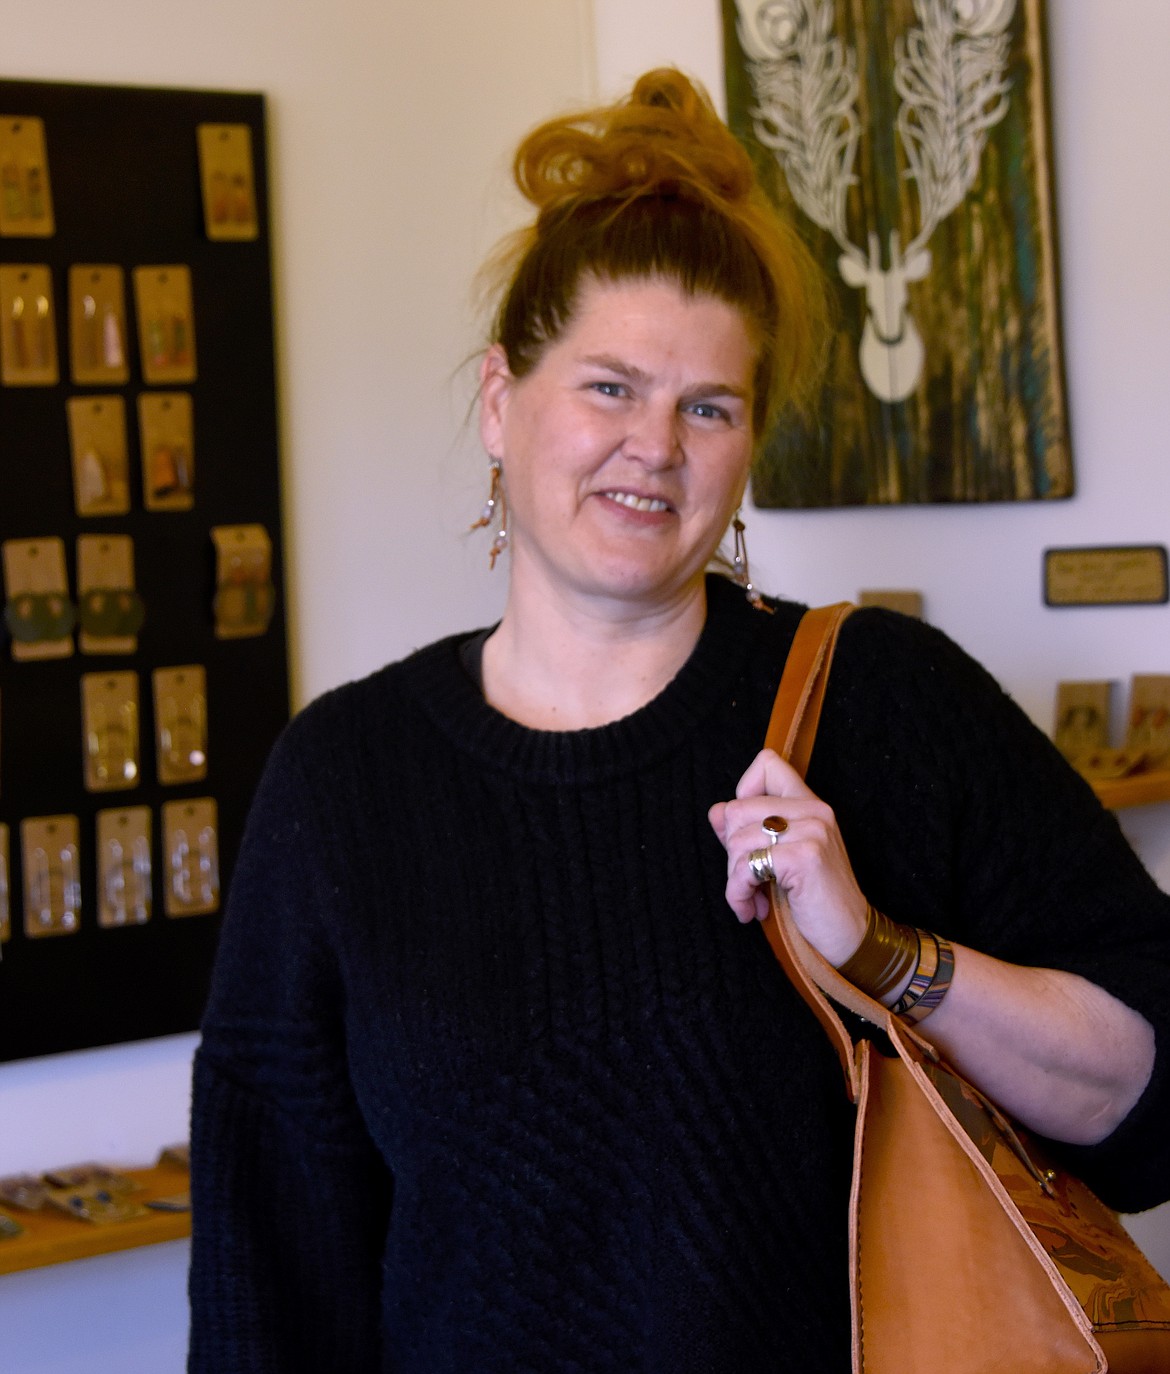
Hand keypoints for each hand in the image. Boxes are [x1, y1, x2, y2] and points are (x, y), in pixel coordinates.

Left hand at [707, 748, 867, 966]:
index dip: (743, 791)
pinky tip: (752, 910)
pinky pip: (747, 867)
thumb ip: (748, 830)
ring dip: (734, 879)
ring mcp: (812, 831)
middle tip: (747, 880)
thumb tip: (716, 811)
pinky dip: (739, 894)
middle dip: (730, 852)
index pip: (768, 763)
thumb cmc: (813, 900)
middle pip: (737, 809)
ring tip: (752, 900)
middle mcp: (814, 810)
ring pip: (737, 840)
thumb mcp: (779, 858)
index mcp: (809, 804)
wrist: (849, 937)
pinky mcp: (805, 857)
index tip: (746, 831)